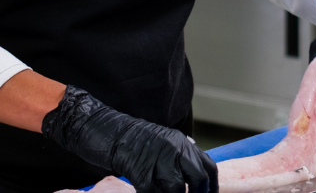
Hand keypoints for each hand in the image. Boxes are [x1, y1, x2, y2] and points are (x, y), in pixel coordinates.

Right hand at [42, 85, 216, 192]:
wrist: (105, 129)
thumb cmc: (132, 139)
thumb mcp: (162, 140)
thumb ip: (179, 155)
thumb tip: (192, 177)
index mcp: (182, 143)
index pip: (208, 168)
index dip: (210, 187)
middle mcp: (174, 149)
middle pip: (197, 179)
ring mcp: (157, 158)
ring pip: (177, 188)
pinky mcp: (139, 169)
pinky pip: (151, 192)